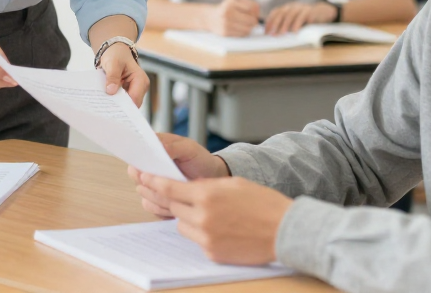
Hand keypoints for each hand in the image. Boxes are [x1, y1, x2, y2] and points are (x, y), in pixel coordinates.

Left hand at [98, 43, 148, 105]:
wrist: (115, 51)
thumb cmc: (116, 55)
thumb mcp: (113, 63)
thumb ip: (112, 76)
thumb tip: (111, 91)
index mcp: (141, 79)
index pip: (135, 98)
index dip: (125, 106)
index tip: (112, 109)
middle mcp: (141, 87)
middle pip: (132, 103)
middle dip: (120, 107)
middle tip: (106, 109)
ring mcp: (135, 90)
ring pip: (127, 104)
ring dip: (117, 105)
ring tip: (105, 106)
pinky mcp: (129, 92)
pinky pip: (123, 100)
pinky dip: (116, 102)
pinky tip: (107, 102)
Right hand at [128, 133, 230, 204]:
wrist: (212, 177)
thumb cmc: (200, 159)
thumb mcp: (189, 148)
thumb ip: (173, 147)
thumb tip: (159, 147)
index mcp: (152, 150)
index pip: (135, 156)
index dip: (138, 165)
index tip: (146, 173)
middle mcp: (148, 168)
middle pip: (136, 176)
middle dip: (150, 184)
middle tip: (165, 187)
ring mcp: (152, 184)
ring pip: (144, 195)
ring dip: (158, 199)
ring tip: (176, 198)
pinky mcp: (158, 200)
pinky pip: (152, 207)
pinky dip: (162, 210)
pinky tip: (175, 208)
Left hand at [136, 172, 291, 265]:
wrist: (285, 230)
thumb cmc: (263, 203)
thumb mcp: (233, 184)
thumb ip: (207, 185)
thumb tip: (188, 187)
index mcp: (206, 195)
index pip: (169, 189)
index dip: (154, 182)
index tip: (144, 178)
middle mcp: (202, 217)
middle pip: (174, 207)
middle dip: (177, 201)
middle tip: (187, 198)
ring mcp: (206, 237)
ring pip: (182, 225)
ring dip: (190, 218)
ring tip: (213, 215)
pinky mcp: (212, 253)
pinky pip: (196, 240)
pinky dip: (203, 233)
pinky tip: (222, 229)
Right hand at [207, 0, 260, 36]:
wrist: (209, 18)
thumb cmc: (226, 9)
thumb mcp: (235, 1)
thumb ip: (249, 4)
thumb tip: (259, 15)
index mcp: (230, 1)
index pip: (253, 7)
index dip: (256, 11)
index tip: (253, 12)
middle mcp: (227, 11)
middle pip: (252, 20)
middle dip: (253, 21)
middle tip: (250, 20)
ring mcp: (225, 23)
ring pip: (248, 29)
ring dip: (249, 27)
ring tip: (244, 24)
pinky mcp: (225, 32)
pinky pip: (242, 34)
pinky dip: (243, 32)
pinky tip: (239, 28)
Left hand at [264, 2, 336, 35]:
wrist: (322, 12)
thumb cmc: (305, 18)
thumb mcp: (294, 19)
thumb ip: (285, 23)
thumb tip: (273, 34)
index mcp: (287, 8)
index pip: (275, 12)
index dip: (269, 21)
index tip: (266, 32)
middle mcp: (293, 6)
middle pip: (281, 13)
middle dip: (276, 24)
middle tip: (273, 34)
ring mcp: (301, 8)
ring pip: (291, 15)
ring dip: (285, 25)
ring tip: (283, 33)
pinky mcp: (310, 11)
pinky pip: (303, 17)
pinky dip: (298, 24)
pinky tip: (295, 31)